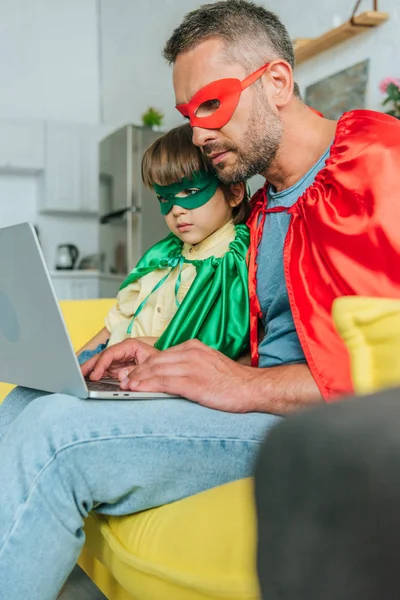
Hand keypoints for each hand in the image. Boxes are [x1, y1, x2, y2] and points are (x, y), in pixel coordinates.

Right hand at [81, 338, 159, 380]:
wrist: (168, 367)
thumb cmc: (160, 363)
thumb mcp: (150, 365)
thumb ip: (135, 370)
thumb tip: (120, 376)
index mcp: (130, 346)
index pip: (110, 353)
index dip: (101, 364)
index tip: (94, 375)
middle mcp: (122, 351)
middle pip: (102, 356)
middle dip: (89, 365)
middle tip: (77, 375)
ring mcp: (119, 359)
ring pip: (101, 363)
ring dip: (90, 370)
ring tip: (78, 377)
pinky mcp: (118, 367)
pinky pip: (104, 370)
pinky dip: (96, 374)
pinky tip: (88, 379)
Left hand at [117, 339, 253, 412]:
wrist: (252, 388)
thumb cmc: (233, 381)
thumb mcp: (209, 364)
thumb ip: (190, 365)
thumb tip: (170, 375)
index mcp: (194, 347)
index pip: (161, 355)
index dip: (143, 365)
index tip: (133, 374)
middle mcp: (190, 353)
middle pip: (154, 361)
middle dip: (136, 372)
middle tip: (123, 382)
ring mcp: (191, 366)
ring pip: (156, 370)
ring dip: (137, 379)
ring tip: (126, 387)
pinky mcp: (193, 382)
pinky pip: (163, 383)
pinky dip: (147, 386)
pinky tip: (137, 390)